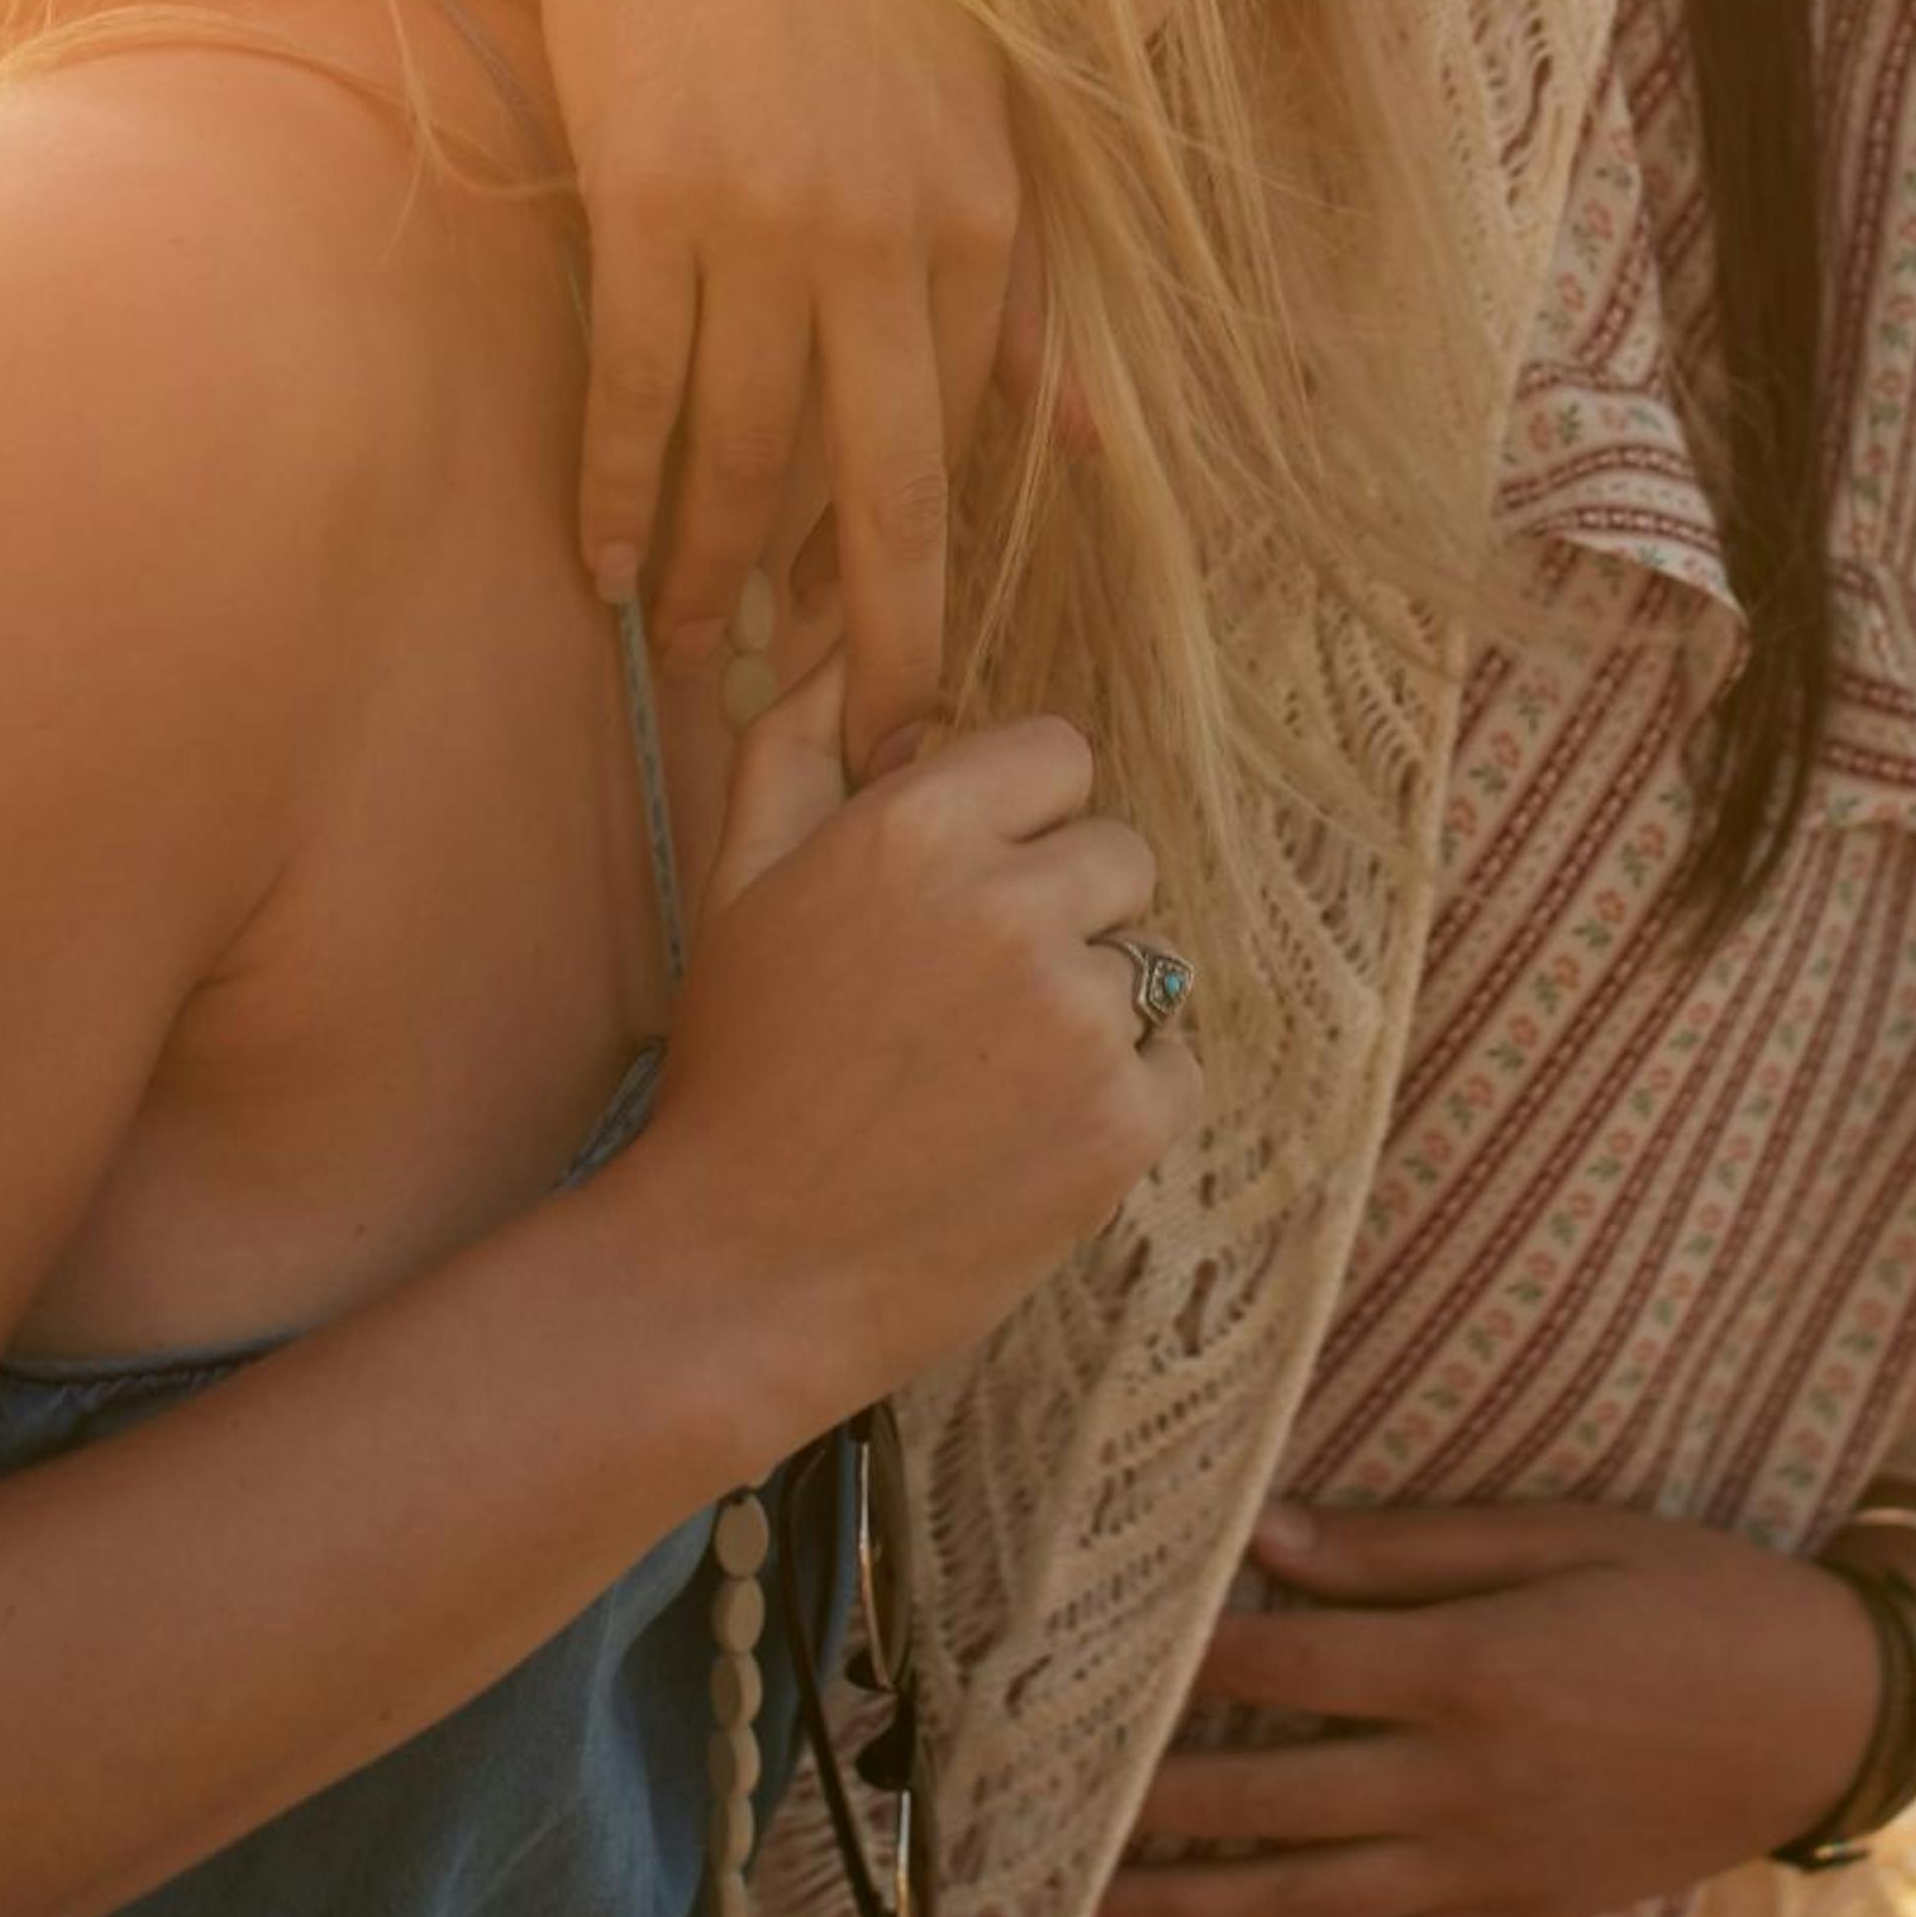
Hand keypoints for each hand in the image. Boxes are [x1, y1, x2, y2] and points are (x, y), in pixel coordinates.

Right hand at [523, 0, 1041, 763]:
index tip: (902, 662)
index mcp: (980, 224)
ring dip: (714, 577)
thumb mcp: (979, 127)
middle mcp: (889, 238)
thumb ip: (1028, 293)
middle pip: (879, 489)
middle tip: (853, 749)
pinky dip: (622, 491)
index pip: (955, 443)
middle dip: (868, 638)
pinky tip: (607, 564)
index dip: (923, 569)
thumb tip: (1095, 440)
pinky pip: (639, 386)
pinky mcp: (653, 197)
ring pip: (744, 454)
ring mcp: (768, 222)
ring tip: (689, 659)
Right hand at [608, 654, 1194, 1461]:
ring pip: (1146, 963)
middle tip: (965, 1001)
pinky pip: (1178, 1065)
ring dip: (1087, 1011)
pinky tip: (1021, 1137)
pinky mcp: (1127, 1123)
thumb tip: (846, 643)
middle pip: (1120, 855)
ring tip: (980, 1079)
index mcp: (917, 827)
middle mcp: (1013, 906)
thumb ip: (796, 743)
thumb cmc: (737, 1070)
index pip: (1062, 755)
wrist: (739, 1273)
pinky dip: (1120, 1102)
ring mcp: (1082, 1018)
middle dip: (1063, 912)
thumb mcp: (737, 883)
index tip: (968, 887)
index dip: (1018, 820)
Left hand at [1095, 1497, 1884, 1916]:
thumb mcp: (1568, 1536)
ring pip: (1298, 1901)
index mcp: (1470, 1668)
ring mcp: (1482, 1864)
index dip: (1184, 1659)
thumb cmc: (1695, 1595)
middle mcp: (1458, 1781)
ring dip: (1180, 1908)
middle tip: (1031, 1805)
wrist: (1821, 1718)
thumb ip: (1414, 1550)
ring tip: (1075, 1914)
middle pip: (1266, 1797)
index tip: (1088, 1651)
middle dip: (1143, 1802)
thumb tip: (1275, 1544)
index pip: (1286, 1665)